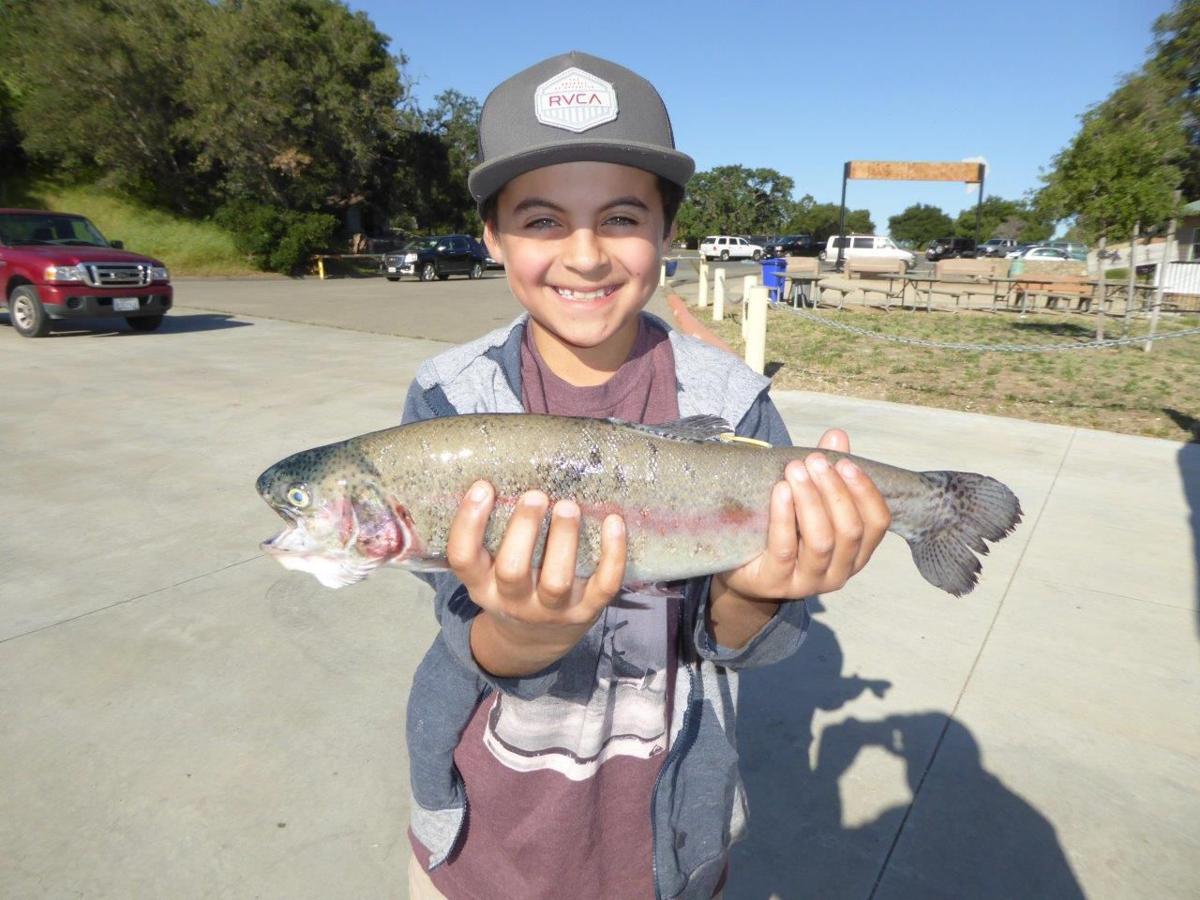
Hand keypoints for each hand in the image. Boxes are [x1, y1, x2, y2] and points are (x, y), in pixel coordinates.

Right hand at [446, 481, 626, 676]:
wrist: (534, 642)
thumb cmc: (512, 587)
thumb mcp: (488, 570)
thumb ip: (492, 534)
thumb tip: (503, 469)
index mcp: (482, 585)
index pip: (464, 558)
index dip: (469, 523)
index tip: (483, 486)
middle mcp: (514, 601)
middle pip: (512, 570)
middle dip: (524, 530)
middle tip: (535, 495)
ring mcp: (552, 610)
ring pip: (557, 581)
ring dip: (563, 540)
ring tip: (568, 506)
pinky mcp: (587, 611)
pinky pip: (604, 585)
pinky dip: (613, 554)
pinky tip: (614, 522)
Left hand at [713, 429, 891, 603]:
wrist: (742, 570)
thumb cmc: (784, 531)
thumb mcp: (807, 500)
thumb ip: (826, 472)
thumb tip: (837, 435)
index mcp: (856, 553)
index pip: (877, 523)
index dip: (865, 492)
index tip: (845, 463)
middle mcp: (839, 573)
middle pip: (849, 530)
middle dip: (834, 491)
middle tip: (815, 460)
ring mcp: (808, 582)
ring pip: (821, 540)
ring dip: (810, 500)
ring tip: (796, 470)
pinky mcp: (776, 583)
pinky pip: (785, 549)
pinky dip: (784, 516)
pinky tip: (781, 491)